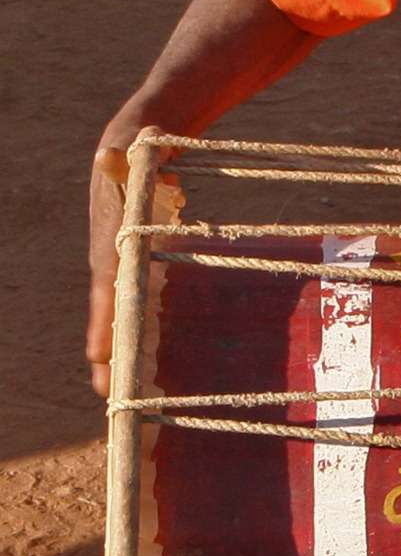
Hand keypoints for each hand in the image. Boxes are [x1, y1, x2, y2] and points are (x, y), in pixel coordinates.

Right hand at [87, 138, 179, 398]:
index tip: (98, 357)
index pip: (105, 291)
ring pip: (119, 322)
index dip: (101, 323)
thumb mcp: (128, 157)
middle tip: (110, 399)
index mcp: (109, 247)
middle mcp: (109, 265)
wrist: (126, 155)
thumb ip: (121, 159)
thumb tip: (109, 153)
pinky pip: (135, 311)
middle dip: (108, 358)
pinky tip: (148, 371)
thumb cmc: (130, 158)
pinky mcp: (136, 272)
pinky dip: (138, 340)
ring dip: (121, 359)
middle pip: (107, 319)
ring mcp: (120, 272)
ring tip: (124, 401)